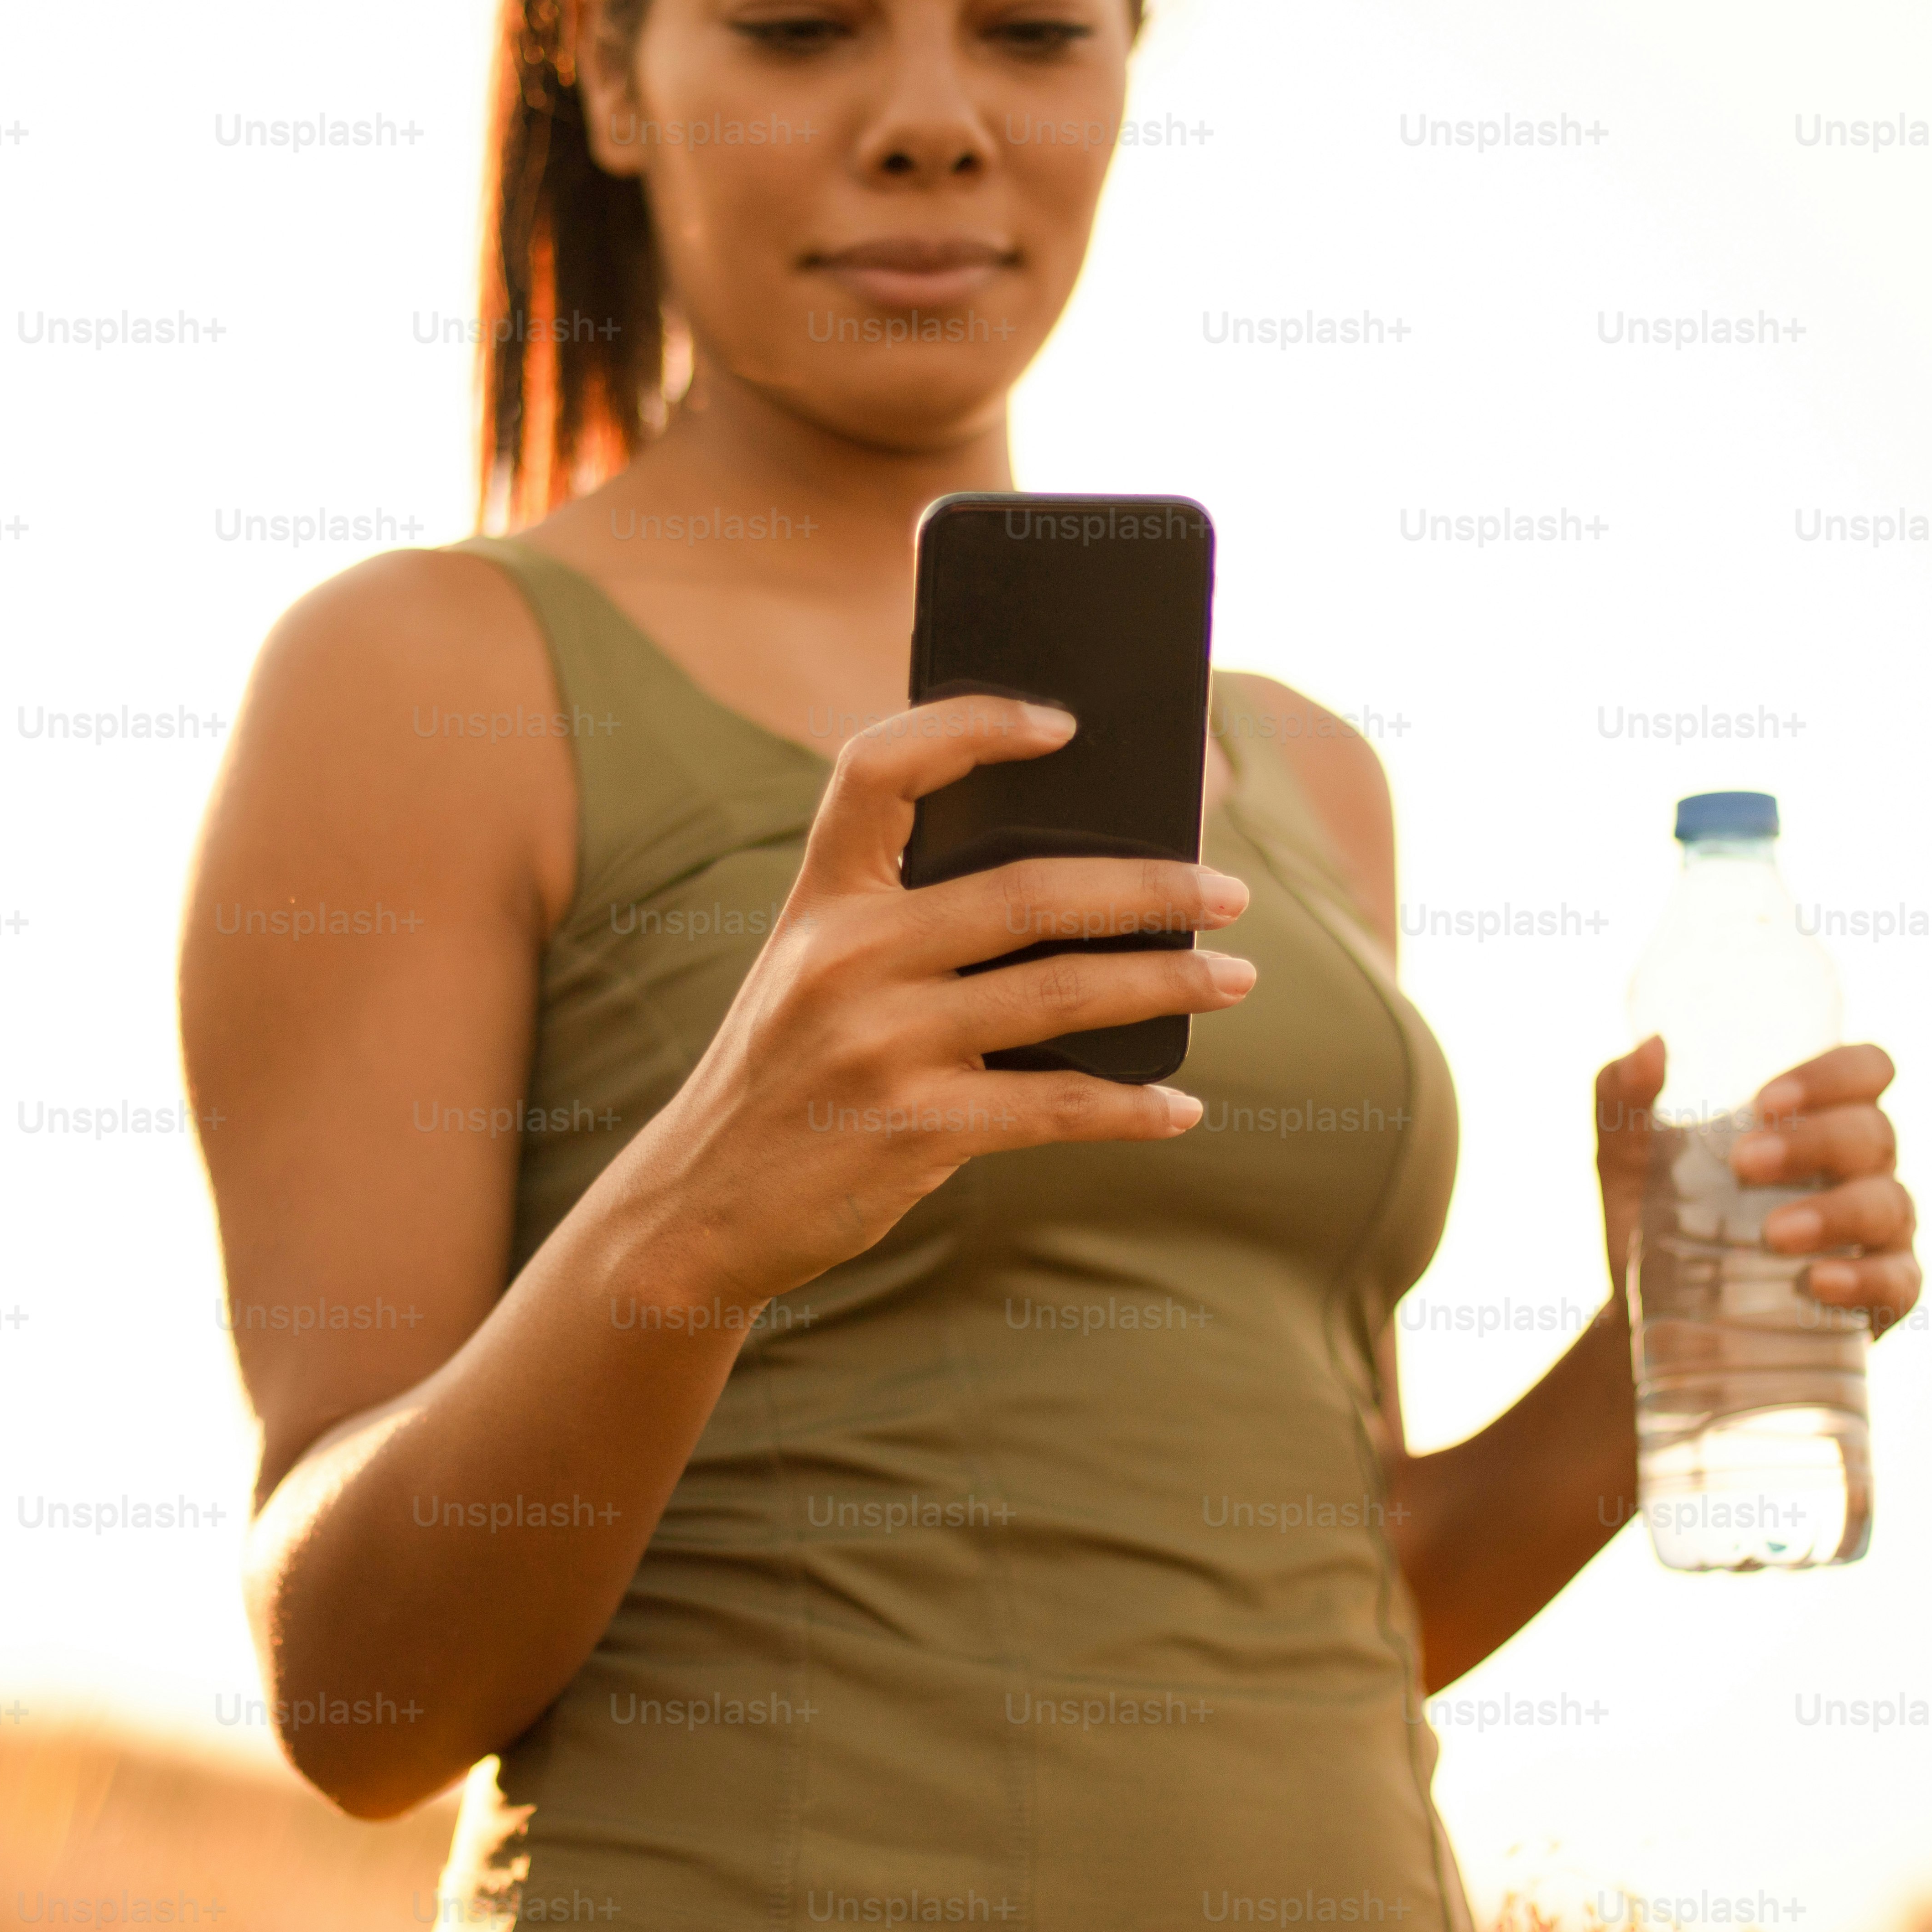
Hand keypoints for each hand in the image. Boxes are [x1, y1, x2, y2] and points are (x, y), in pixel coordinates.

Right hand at [608, 693, 1257, 1309]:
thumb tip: (1074, 896)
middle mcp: (846, 959)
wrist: (697, 1207)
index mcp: (819, 900)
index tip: (1063, 724)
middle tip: (1227, 893)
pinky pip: (1055, 1105)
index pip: (879, 769)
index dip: (970, 727)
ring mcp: (880, 1045)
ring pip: (1063, 994)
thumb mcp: (808, 976)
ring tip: (1234, 978)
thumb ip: (900, 926)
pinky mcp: (912, 1130)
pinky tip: (1177, 1107)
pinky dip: (1131, 1107)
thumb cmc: (783, 1076)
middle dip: (1149, 890)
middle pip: (1027, 891)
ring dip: (1169, 984)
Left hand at [1590, 1038, 1924, 1336]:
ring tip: (1774, 1234)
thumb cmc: (1656, 1218)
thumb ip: (1624, 1097)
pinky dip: (1864, 1279)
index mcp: (1821, 1115)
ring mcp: (1880, 1231)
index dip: (1832, 1074)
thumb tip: (1648, 1044)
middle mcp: (1863, 1165)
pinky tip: (1819, 1283)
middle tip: (1744, 1164)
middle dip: (1813, 1143)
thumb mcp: (1627, 1158)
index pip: (1865, 1068)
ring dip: (1835, 1212)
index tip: (1766, 1101)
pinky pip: (1897, 1281)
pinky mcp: (1882, 1295)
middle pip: (1872, 1132)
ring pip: (1887, 1203)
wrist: (1649, 1317)